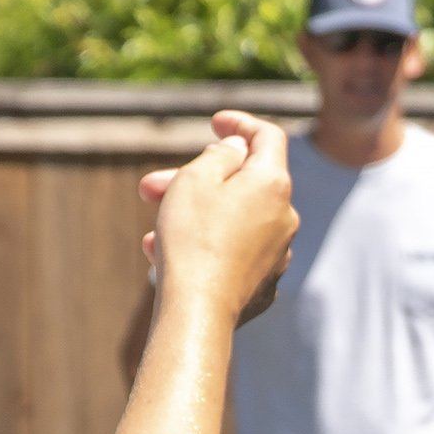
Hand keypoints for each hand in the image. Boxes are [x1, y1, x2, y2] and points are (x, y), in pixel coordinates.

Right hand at [139, 111, 297, 324]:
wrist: (198, 311)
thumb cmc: (193, 238)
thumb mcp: (196, 179)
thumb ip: (221, 155)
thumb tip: (239, 149)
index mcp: (274, 184)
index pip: (268, 137)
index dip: (241, 123)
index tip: (214, 122)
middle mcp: (285, 218)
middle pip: (241, 185)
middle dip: (193, 182)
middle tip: (148, 187)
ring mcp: (278, 254)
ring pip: (232, 221)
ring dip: (192, 219)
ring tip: (152, 234)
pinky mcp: (264, 284)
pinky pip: (232, 253)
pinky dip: (204, 247)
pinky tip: (168, 258)